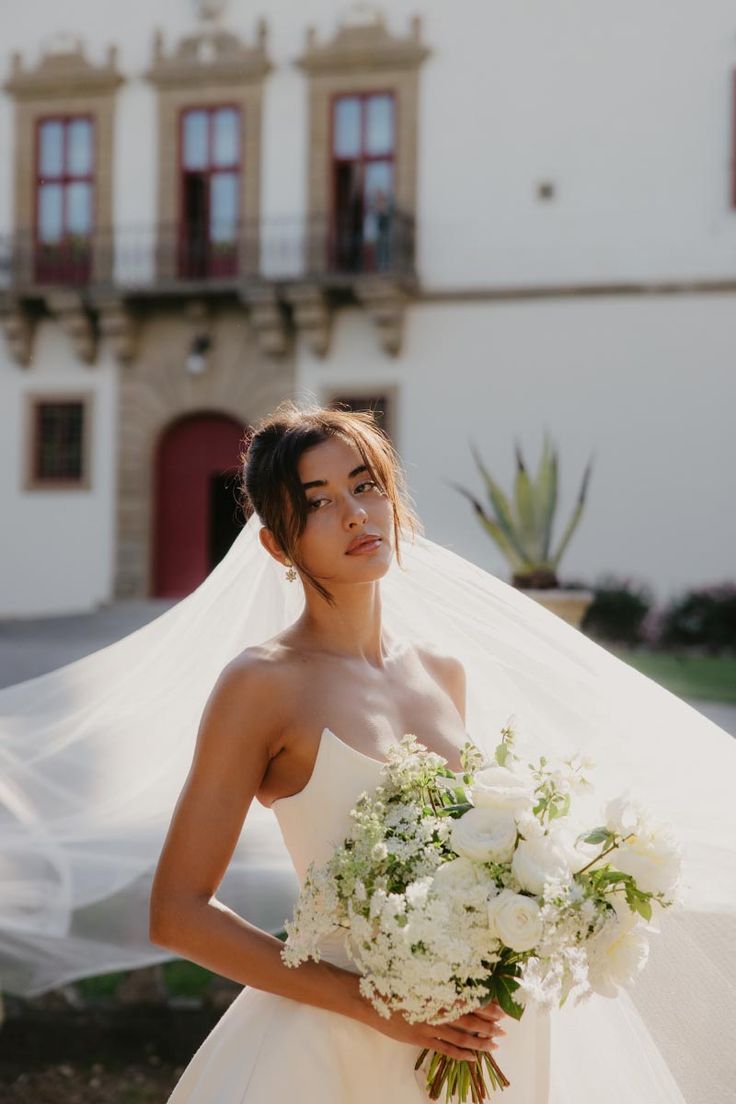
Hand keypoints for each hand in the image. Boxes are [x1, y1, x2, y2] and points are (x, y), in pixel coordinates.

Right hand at [363, 996, 507, 1060]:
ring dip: (480, 1042)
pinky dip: (461, 1054)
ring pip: (461, 1037)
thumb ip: (437, 983)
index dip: (486, 1006)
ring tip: (494, 1044)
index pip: (469, 1001)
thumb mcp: (416, 977)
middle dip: (489, 1024)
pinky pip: (446, 1050)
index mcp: (437, 993)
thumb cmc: (392, 984)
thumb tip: (457, 983)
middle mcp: (436, 1011)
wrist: (369, 1001)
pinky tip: (473, 1057)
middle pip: (469, 1019)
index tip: (500, 1008)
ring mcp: (429, 1027)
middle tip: (504, 1028)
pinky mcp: (421, 1040)